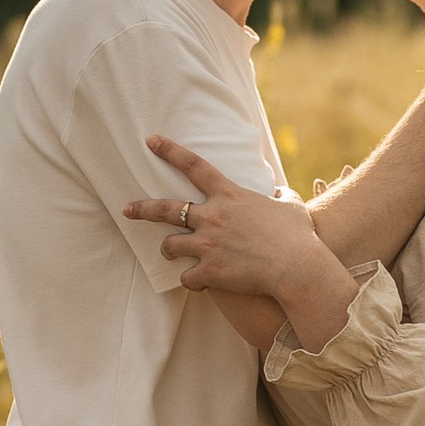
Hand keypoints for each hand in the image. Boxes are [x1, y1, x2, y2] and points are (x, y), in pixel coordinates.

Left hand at [127, 140, 359, 348]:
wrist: (296, 267)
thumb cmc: (298, 237)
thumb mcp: (292, 207)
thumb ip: (281, 197)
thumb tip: (279, 194)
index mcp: (229, 196)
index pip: (194, 166)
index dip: (170, 151)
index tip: (151, 141)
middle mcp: (212, 217)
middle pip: (166, 209)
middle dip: (142, 208)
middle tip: (126, 209)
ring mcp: (207, 245)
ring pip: (170, 246)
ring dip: (169, 250)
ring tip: (170, 253)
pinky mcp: (210, 272)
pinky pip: (188, 278)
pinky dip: (192, 282)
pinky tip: (201, 284)